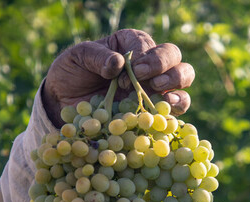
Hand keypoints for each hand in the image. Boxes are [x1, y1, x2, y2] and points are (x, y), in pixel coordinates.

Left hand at [42, 29, 194, 127]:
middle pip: (173, 56)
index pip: (147, 44)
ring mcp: (155, 86)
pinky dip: (177, 107)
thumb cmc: (72, 74)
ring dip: (176, 82)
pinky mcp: (155, 109)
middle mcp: (148, 63)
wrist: (66, 104)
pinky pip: (177, 106)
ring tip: (161, 92)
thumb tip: (118, 63)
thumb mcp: (77, 57)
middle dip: (163, 66)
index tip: (129, 72)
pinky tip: (167, 110)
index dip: (144, 57)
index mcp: (130, 44)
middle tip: (147, 79)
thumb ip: (96, 56)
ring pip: (183, 77)